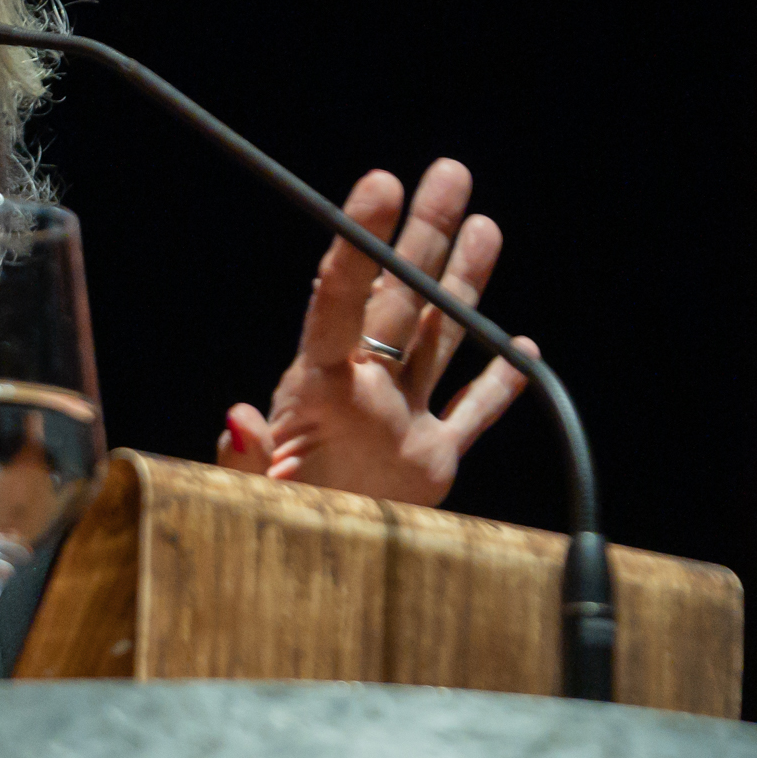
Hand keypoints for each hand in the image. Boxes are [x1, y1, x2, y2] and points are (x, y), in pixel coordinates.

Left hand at [216, 158, 532, 505]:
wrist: (306, 585)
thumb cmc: (264, 536)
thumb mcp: (250, 499)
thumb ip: (244, 459)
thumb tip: (235, 416)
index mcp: (320, 387)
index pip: (341, 297)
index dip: (360, 238)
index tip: (380, 181)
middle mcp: (365, 389)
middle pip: (401, 296)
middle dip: (425, 232)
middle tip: (449, 172)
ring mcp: (401, 421)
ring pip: (441, 338)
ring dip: (465, 285)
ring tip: (485, 225)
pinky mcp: (430, 461)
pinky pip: (469, 412)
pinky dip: (497, 383)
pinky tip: (520, 346)